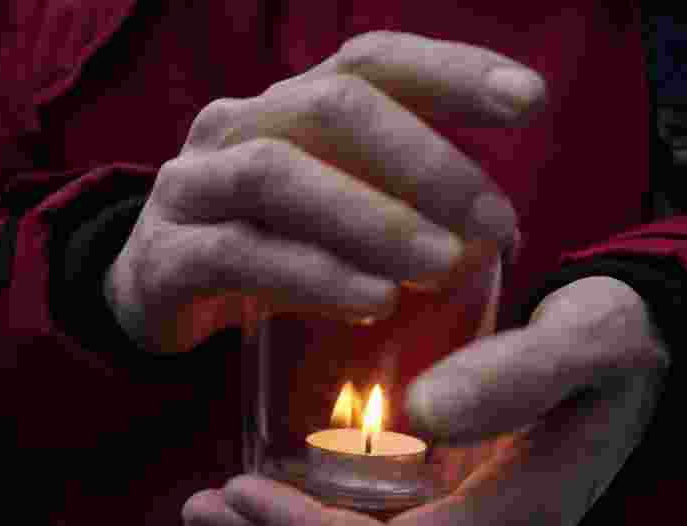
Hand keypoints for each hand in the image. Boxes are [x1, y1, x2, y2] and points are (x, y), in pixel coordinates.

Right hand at [104, 31, 545, 351]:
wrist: (159, 294)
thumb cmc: (273, 247)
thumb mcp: (338, 212)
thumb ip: (404, 206)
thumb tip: (498, 237)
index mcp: (292, 106)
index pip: (375, 62)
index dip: (452, 70)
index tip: (528, 99)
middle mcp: (241, 125)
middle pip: (333, 106)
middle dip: (426, 162)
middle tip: (493, 226)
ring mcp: (195, 185)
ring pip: (280, 174)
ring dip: (373, 219)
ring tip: (441, 265)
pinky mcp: (165, 255)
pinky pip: (239, 254)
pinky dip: (314, 275)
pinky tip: (373, 302)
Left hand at [182, 276, 669, 525]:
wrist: (645, 344)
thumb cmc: (618, 339)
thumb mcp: (586, 340)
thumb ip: (518, 373)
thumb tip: (425, 415)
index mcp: (518, 523)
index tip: (238, 490)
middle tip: (205, 504)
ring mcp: (478, 521)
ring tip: (219, 498)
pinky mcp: (465, 494)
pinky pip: (383, 517)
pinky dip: (324, 503)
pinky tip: (281, 469)